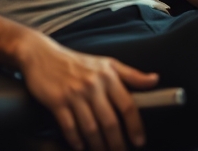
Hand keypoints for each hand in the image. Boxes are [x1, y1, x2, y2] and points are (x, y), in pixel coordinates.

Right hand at [15, 33, 158, 149]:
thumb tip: (155, 80)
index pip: (127, 105)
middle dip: (116, 143)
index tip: (139, 141)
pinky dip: (76, 141)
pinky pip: (70, 127)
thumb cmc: (77, 62)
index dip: (135, 126)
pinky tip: (81, 147)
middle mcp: (92, 85)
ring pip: (91, 128)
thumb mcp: (106, 63)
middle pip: (110, 122)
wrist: (41, 55)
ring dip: (98, 146)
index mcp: (107, 75)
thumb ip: (132, 75)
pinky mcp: (56, 102)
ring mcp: (74, 94)